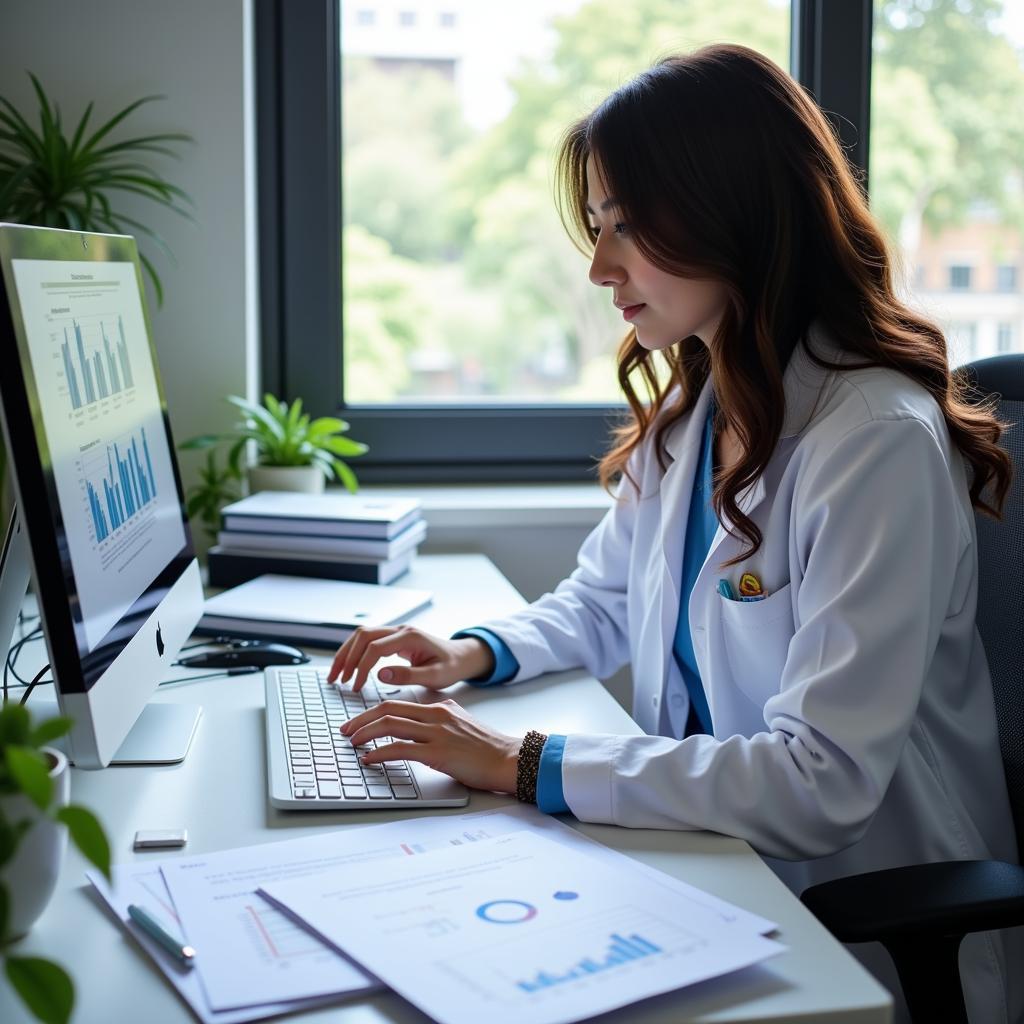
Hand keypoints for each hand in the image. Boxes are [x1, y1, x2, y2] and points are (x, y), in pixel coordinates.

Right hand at [326, 625, 493, 692]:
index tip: (355, 686)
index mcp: (411, 637)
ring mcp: (396, 632)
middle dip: (346, 657)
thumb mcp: (435, 676)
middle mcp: (401, 630)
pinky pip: (368, 641)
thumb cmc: (451, 666)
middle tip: (336, 679)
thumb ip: (409, 675)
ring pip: (362, 635)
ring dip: (346, 653)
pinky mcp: (393, 639)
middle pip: (363, 635)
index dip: (361, 667)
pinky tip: (348, 668)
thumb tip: (380, 674)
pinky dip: (354, 653)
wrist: (461, 657)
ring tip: (336, 675)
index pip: (375, 647)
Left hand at [341, 698, 520, 793]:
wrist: (508, 759)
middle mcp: (435, 715)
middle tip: (345, 731)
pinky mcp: (438, 753)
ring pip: (390, 725)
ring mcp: (437, 733)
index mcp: (439, 707)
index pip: (396, 704)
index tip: (356, 723)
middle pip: (387, 710)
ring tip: (352, 743)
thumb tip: (417, 724)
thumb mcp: (460, 723)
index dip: (370, 713)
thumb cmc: (486, 747)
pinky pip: (401, 749)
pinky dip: (380, 752)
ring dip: (365, 734)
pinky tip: (369, 759)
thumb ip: (439, 719)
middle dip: (360, 720)